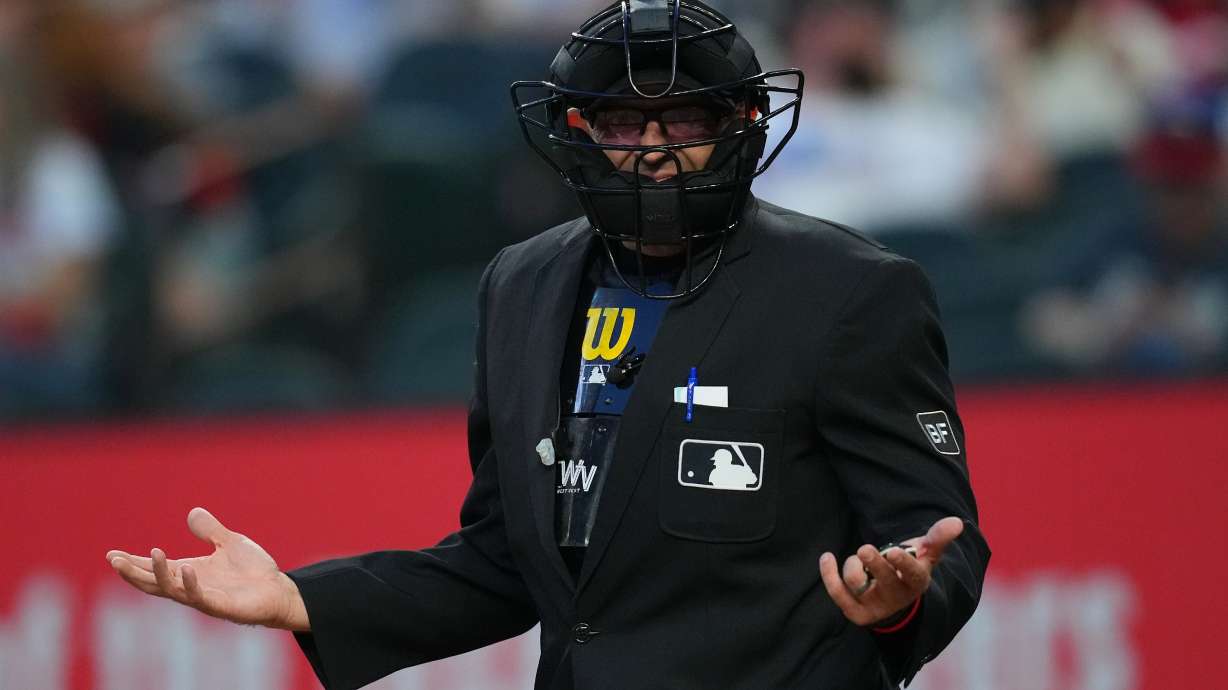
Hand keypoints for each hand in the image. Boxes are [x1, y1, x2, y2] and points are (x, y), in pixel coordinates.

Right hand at [105, 507, 309, 630]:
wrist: (278, 590)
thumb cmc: (253, 571)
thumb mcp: (229, 543)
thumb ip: (210, 531)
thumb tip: (192, 513)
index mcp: (188, 572)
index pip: (154, 568)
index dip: (134, 562)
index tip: (111, 555)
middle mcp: (190, 586)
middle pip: (153, 582)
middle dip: (133, 572)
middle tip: (114, 560)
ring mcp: (203, 597)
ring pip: (171, 590)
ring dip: (159, 574)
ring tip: (154, 553)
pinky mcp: (219, 606)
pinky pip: (199, 596)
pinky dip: (189, 584)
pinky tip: (184, 570)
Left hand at [819, 516, 964, 626]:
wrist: (895, 600)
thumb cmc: (910, 568)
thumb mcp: (925, 553)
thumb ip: (938, 537)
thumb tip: (957, 522)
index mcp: (917, 582)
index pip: (913, 574)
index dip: (903, 564)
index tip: (893, 551)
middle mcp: (898, 597)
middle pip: (884, 581)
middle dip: (874, 564)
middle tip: (865, 549)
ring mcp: (877, 607)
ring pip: (857, 583)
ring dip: (853, 564)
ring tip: (861, 560)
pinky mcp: (857, 613)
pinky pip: (838, 593)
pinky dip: (829, 575)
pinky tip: (827, 557)